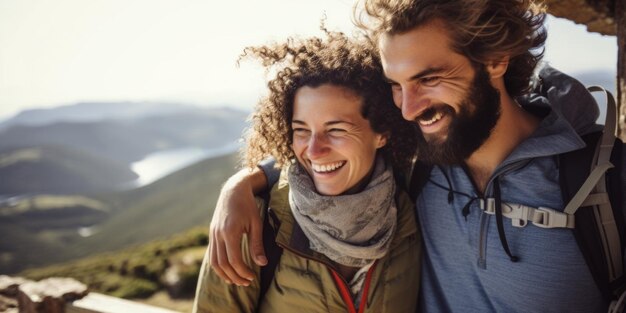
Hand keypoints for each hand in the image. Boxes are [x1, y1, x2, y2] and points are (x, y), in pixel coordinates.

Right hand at [209, 168, 267, 285]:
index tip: (252, 277)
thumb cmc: (248, 206)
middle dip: (234, 276)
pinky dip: (219, 266)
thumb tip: (262, 264)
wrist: (233, 190)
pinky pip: (212, 254)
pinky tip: (228, 270)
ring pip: (214, 262)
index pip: (234, 260)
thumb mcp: (256, 224)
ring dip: (225, 274)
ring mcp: (213, 234)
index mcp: (230, 232)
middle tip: (246, 282)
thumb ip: (257, 244)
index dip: (243, 272)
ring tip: (237, 280)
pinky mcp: (212, 234)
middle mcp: (218, 235)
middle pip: (222, 264)